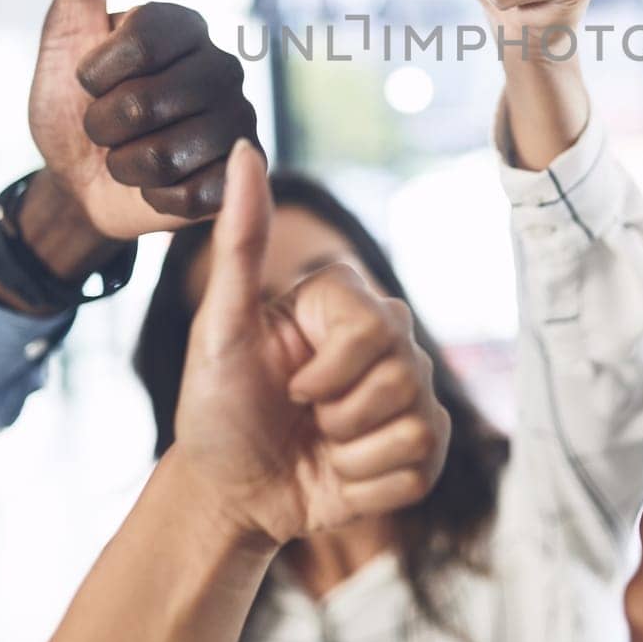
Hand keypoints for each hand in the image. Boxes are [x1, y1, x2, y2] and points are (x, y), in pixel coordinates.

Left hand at [27, 0, 259, 245]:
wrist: (80, 180)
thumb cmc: (71, 101)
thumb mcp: (67, 29)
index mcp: (183, 25)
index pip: (143, 37)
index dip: (98, 71)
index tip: (85, 79)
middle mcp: (221, 65)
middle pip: (150, 101)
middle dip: (105, 124)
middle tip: (105, 126)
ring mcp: (237, 119)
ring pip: (170, 150)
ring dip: (127, 164)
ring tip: (128, 156)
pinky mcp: (241, 173)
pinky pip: (193, 191)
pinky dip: (157, 197)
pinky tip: (156, 186)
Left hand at [175, 142, 449, 548]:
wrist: (230, 494)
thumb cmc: (217, 405)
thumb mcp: (219, 325)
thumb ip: (241, 238)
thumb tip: (244, 147)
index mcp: (346, 301)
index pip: (374, 329)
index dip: (324, 373)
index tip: (286, 383)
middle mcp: (389, 336)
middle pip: (400, 376)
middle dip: (337, 415)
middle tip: (302, 417)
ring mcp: (413, 392)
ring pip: (414, 425)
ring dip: (351, 453)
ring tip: (320, 444)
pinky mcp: (425, 445)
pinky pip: (421, 466)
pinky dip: (368, 483)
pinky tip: (340, 472)